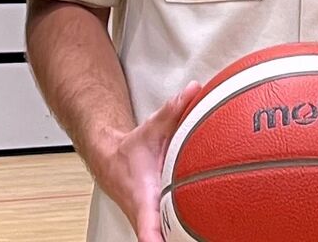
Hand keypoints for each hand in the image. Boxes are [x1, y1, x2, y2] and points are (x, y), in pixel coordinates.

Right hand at [85, 81, 203, 241]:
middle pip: (162, 240)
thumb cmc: (131, 151)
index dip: (155, 238)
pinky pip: (170, 234)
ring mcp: (150, 223)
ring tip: (208, 237)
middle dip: (180, 240)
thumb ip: (173, 110)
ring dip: (183, 238)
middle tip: (204, 239)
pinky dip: (184, 234)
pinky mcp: (156, 225)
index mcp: (143, 197)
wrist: (109, 162)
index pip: (147, 225)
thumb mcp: (151, 129)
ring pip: (167, 238)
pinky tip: (205, 232)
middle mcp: (146, 216)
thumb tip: (194, 90)